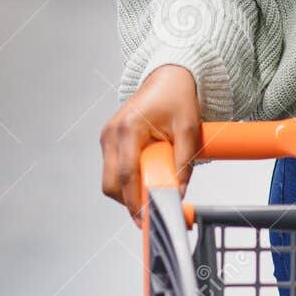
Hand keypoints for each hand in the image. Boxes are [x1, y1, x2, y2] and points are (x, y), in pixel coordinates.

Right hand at [99, 64, 201, 222]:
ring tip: (155, 188)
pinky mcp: (110, 141)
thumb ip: (184, 163)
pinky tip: (147, 176)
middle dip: (130, 202)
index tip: (148, 219)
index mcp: (128, 128)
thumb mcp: (188, 129)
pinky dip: (128, 180)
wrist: (168, 76)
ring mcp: (107, 137)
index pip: (127, 174)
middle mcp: (111, 133)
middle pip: (111, 184)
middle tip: (153, 211)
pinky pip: (114, 170)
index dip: (136, 202)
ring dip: (129, 191)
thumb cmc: (177, 97)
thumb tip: (178, 193)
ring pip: (110, 180)